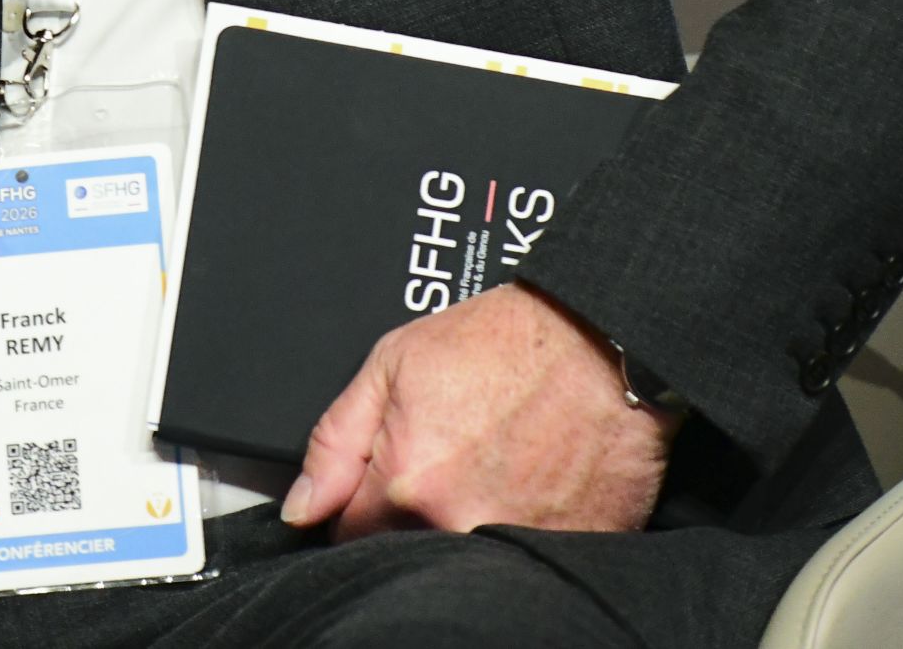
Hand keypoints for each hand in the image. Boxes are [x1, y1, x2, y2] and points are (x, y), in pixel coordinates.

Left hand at [282, 284, 677, 539]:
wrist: (601, 339)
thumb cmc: (508, 341)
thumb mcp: (395, 361)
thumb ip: (336, 440)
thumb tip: (302, 505)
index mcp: (407, 484)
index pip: (347, 537)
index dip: (357, 508)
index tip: (378, 486)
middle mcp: (457, 525)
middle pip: (403, 554)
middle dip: (407, 520)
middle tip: (442, 466)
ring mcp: (513, 547)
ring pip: (456, 562)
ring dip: (460, 527)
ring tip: (485, 472)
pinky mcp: (564, 555)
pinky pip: (518, 564)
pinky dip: (514, 534)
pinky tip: (524, 487)